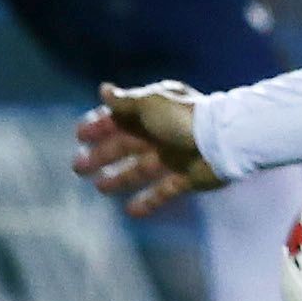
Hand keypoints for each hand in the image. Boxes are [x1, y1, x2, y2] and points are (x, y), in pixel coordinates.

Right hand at [74, 81, 225, 217]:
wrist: (223, 141)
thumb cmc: (183, 118)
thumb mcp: (151, 103)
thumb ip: (125, 101)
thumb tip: (103, 89)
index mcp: (155, 112)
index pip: (122, 118)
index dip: (100, 125)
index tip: (80, 135)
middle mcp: (164, 133)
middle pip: (127, 145)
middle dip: (102, 155)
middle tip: (78, 167)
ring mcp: (176, 156)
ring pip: (141, 169)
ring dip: (120, 178)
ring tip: (99, 187)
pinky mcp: (188, 177)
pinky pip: (164, 191)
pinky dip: (148, 201)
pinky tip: (130, 210)